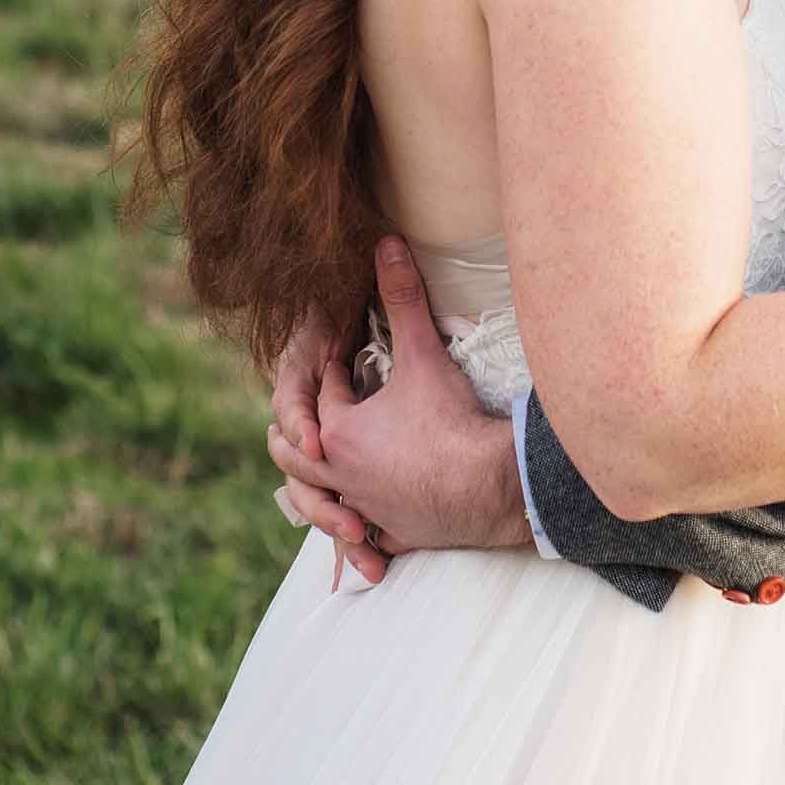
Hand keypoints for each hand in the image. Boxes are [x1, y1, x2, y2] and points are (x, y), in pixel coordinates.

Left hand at [266, 237, 532, 577]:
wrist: (490, 485)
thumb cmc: (451, 421)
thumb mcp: (423, 354)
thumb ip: (402, 298)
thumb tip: (386, 244)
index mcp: (338, 432)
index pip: (322, 396)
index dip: (331, 372)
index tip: (341, 357)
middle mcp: (341, 475)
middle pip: (298, 457)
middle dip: (294, 437)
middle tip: (293, 427)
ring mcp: (365, 509)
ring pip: (321, 505)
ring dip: (313, 494)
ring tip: (311, 485)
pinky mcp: (392, 535)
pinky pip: (365, 540)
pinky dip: (358, 536)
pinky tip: (364, 534)